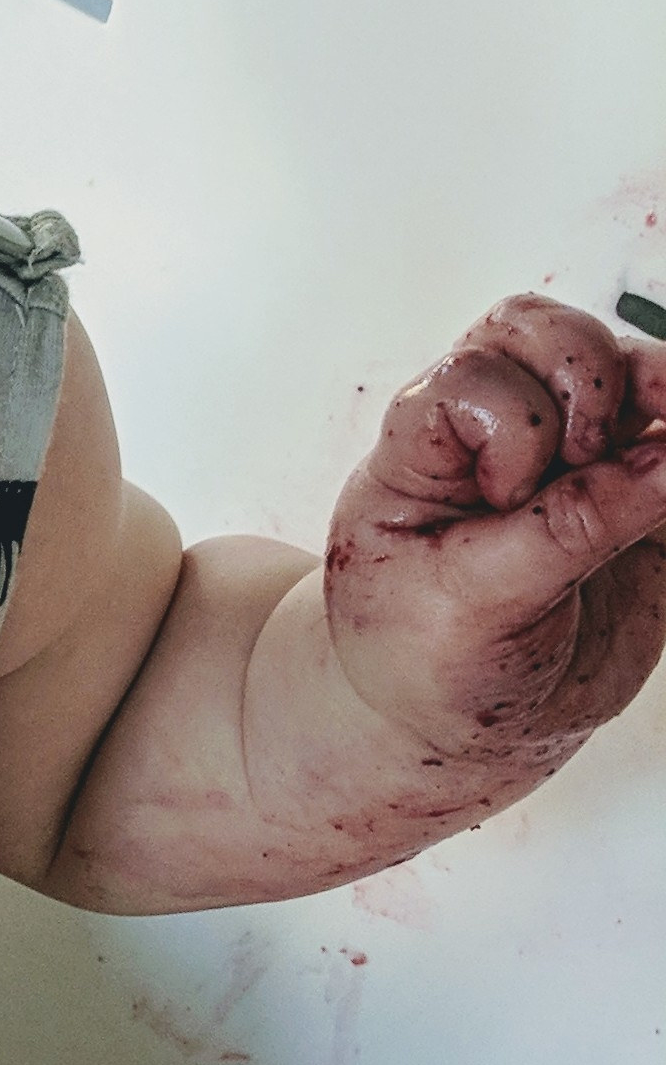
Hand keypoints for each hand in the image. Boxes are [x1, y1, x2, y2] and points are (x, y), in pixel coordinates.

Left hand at [325, 296, 665, 794]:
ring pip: (624, 367)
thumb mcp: (472, 605)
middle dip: (588, 376)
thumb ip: (568, 531)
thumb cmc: (422, 659)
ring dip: (661, 388)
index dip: (510, 422)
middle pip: (544, 334)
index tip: (510, 496)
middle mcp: (493, 437)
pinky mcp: (635, 492)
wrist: (457, 730)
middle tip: (593, 454)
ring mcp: (569, 458)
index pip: (471, 377)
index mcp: (422, 454)